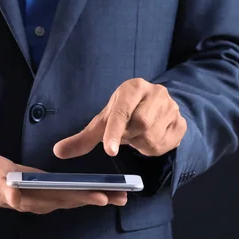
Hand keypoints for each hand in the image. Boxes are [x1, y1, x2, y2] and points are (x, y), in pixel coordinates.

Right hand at [0, 154, 126, 213]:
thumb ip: (2, 190)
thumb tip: (14, 197)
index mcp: (32, 198)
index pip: (62, 197)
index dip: (83, 197)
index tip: (102, 196)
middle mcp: (41, 202)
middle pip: (75, 200)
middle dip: (99, 198)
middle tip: (122, 196)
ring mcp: (44, 200)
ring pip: (75, 200)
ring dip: (97, 197)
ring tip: (121, 196)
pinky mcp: (46, 194)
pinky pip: (70, 196)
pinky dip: (87, 193)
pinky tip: (102, 192)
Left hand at [53, 78, 186, 158]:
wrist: (155, 110)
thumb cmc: (126, 114)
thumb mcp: (104, 122)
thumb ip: (83, 138)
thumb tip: (58, 152)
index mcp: (134, 87)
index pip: (123, 110)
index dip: (115, 131)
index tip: (109, 150)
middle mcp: (156, 92)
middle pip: (140, 125)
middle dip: (130, 136)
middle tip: (127, 134)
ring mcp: (172, 107)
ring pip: (153, 136)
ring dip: (141, 144)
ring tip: (139, 136)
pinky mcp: (181, 123)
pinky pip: (166, 143)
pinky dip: (154, 148)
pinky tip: (151, 139)